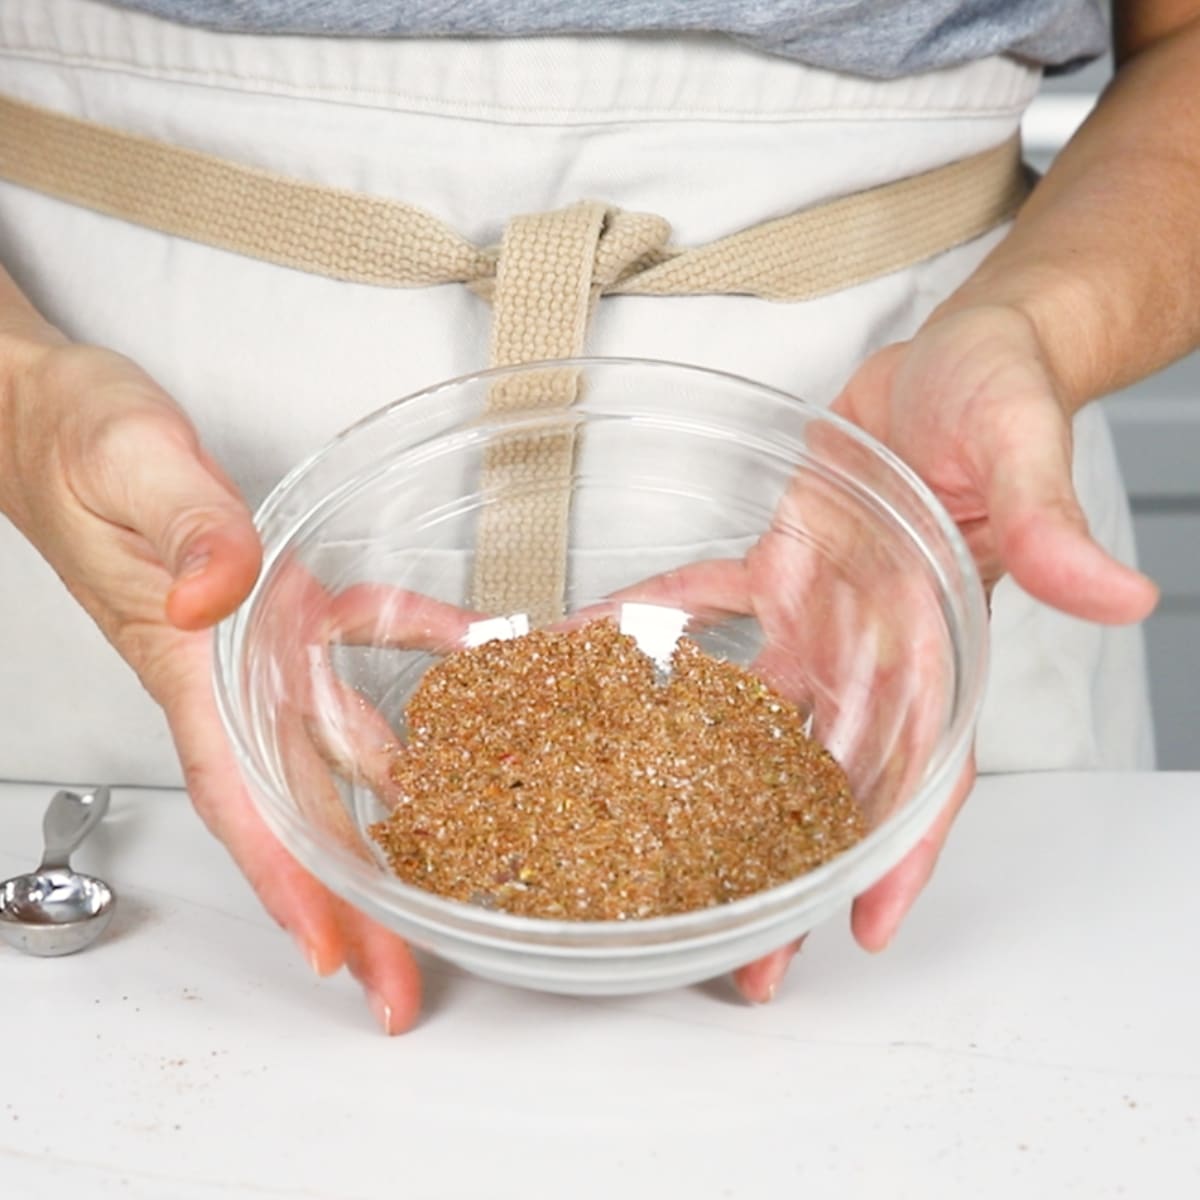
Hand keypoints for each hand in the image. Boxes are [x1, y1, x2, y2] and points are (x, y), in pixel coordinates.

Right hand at [0, 335, 422, 1033]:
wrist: (53, 415)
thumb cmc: (77, 444)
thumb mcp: (133, 466)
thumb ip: (186, 526)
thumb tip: (213, 592)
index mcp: (188, 662)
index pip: (242, 795)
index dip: (287, 881)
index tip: (333, 955)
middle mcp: (226, 673)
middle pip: (296, 807)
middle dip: (348, 898)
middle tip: (404, 978)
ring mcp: (252, 645)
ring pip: (331, 746)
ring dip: (386, 811)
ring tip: (451, 870)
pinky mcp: (273, 602)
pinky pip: (355, 641)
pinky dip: (410, 648)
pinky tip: (460, 652)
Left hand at [607, 303, 1158, 1002]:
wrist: (954, 355)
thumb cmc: (1005, 399)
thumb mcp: (1028, 454)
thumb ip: (1053, 529)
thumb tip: (1122, 594)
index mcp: (941, 643)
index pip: (926, 770)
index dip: (901, 855)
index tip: (860, 932)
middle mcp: (874, 650)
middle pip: (828, 780)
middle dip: (786, 866)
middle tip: (738, 959)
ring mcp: (820, 617)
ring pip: (756, 720)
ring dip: (706, 782)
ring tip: (650, 854)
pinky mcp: (778, 570)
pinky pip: (704, 608)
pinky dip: (651, 627)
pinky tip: (589, 653)